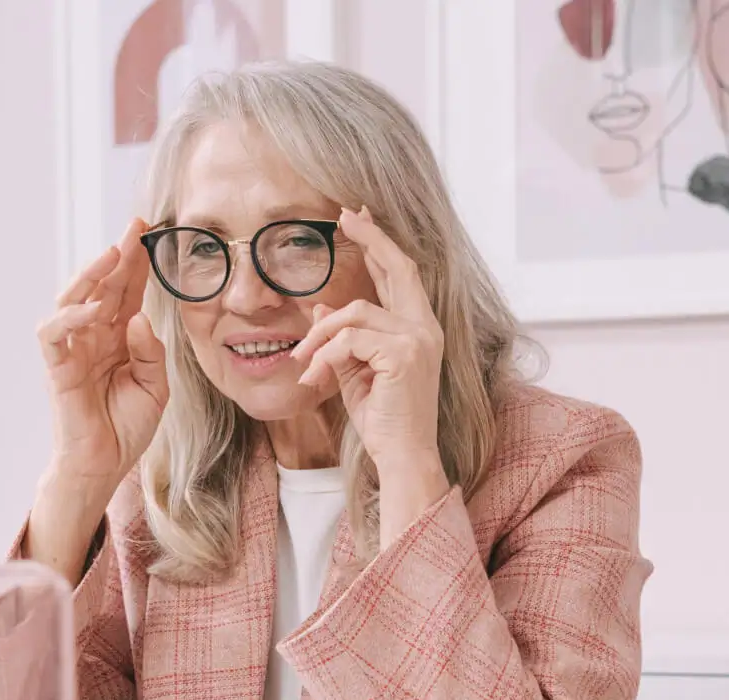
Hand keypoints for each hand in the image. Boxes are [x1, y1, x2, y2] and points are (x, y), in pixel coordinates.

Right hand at [35, 218, 169, 495]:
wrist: (105, 464)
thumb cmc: (127, 427)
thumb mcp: (155, 387)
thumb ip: (151, 352)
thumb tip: (139, 319)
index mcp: (120, 337)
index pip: (128, 292)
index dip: (137, 264)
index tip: (151, 234)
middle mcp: (95, 336)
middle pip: (103, 285)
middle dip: (118, 255)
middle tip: (134, 227)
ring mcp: (74, 349)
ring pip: (72, 299)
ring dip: (90, 275)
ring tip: (112, 255)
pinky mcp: (58, 367)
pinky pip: (54, 334)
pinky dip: (70, 316)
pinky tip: (93, 308)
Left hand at [292, 208, 446, 478]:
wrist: (401, 455)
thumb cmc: (382, 418)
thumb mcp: (356, 370)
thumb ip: (346, 337)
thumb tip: (322, 306)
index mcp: (421, 328)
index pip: (402, 275)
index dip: (381, 244)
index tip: (359, 218)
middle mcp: (426, 328)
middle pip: (398, 267)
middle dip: (371, 237)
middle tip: (344, 215)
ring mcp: (419, 339)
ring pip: (353, 313)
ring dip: (318, 336)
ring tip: (302, 362)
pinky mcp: (404, 354)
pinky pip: (349, 339)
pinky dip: (325, 356)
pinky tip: (315, 378)